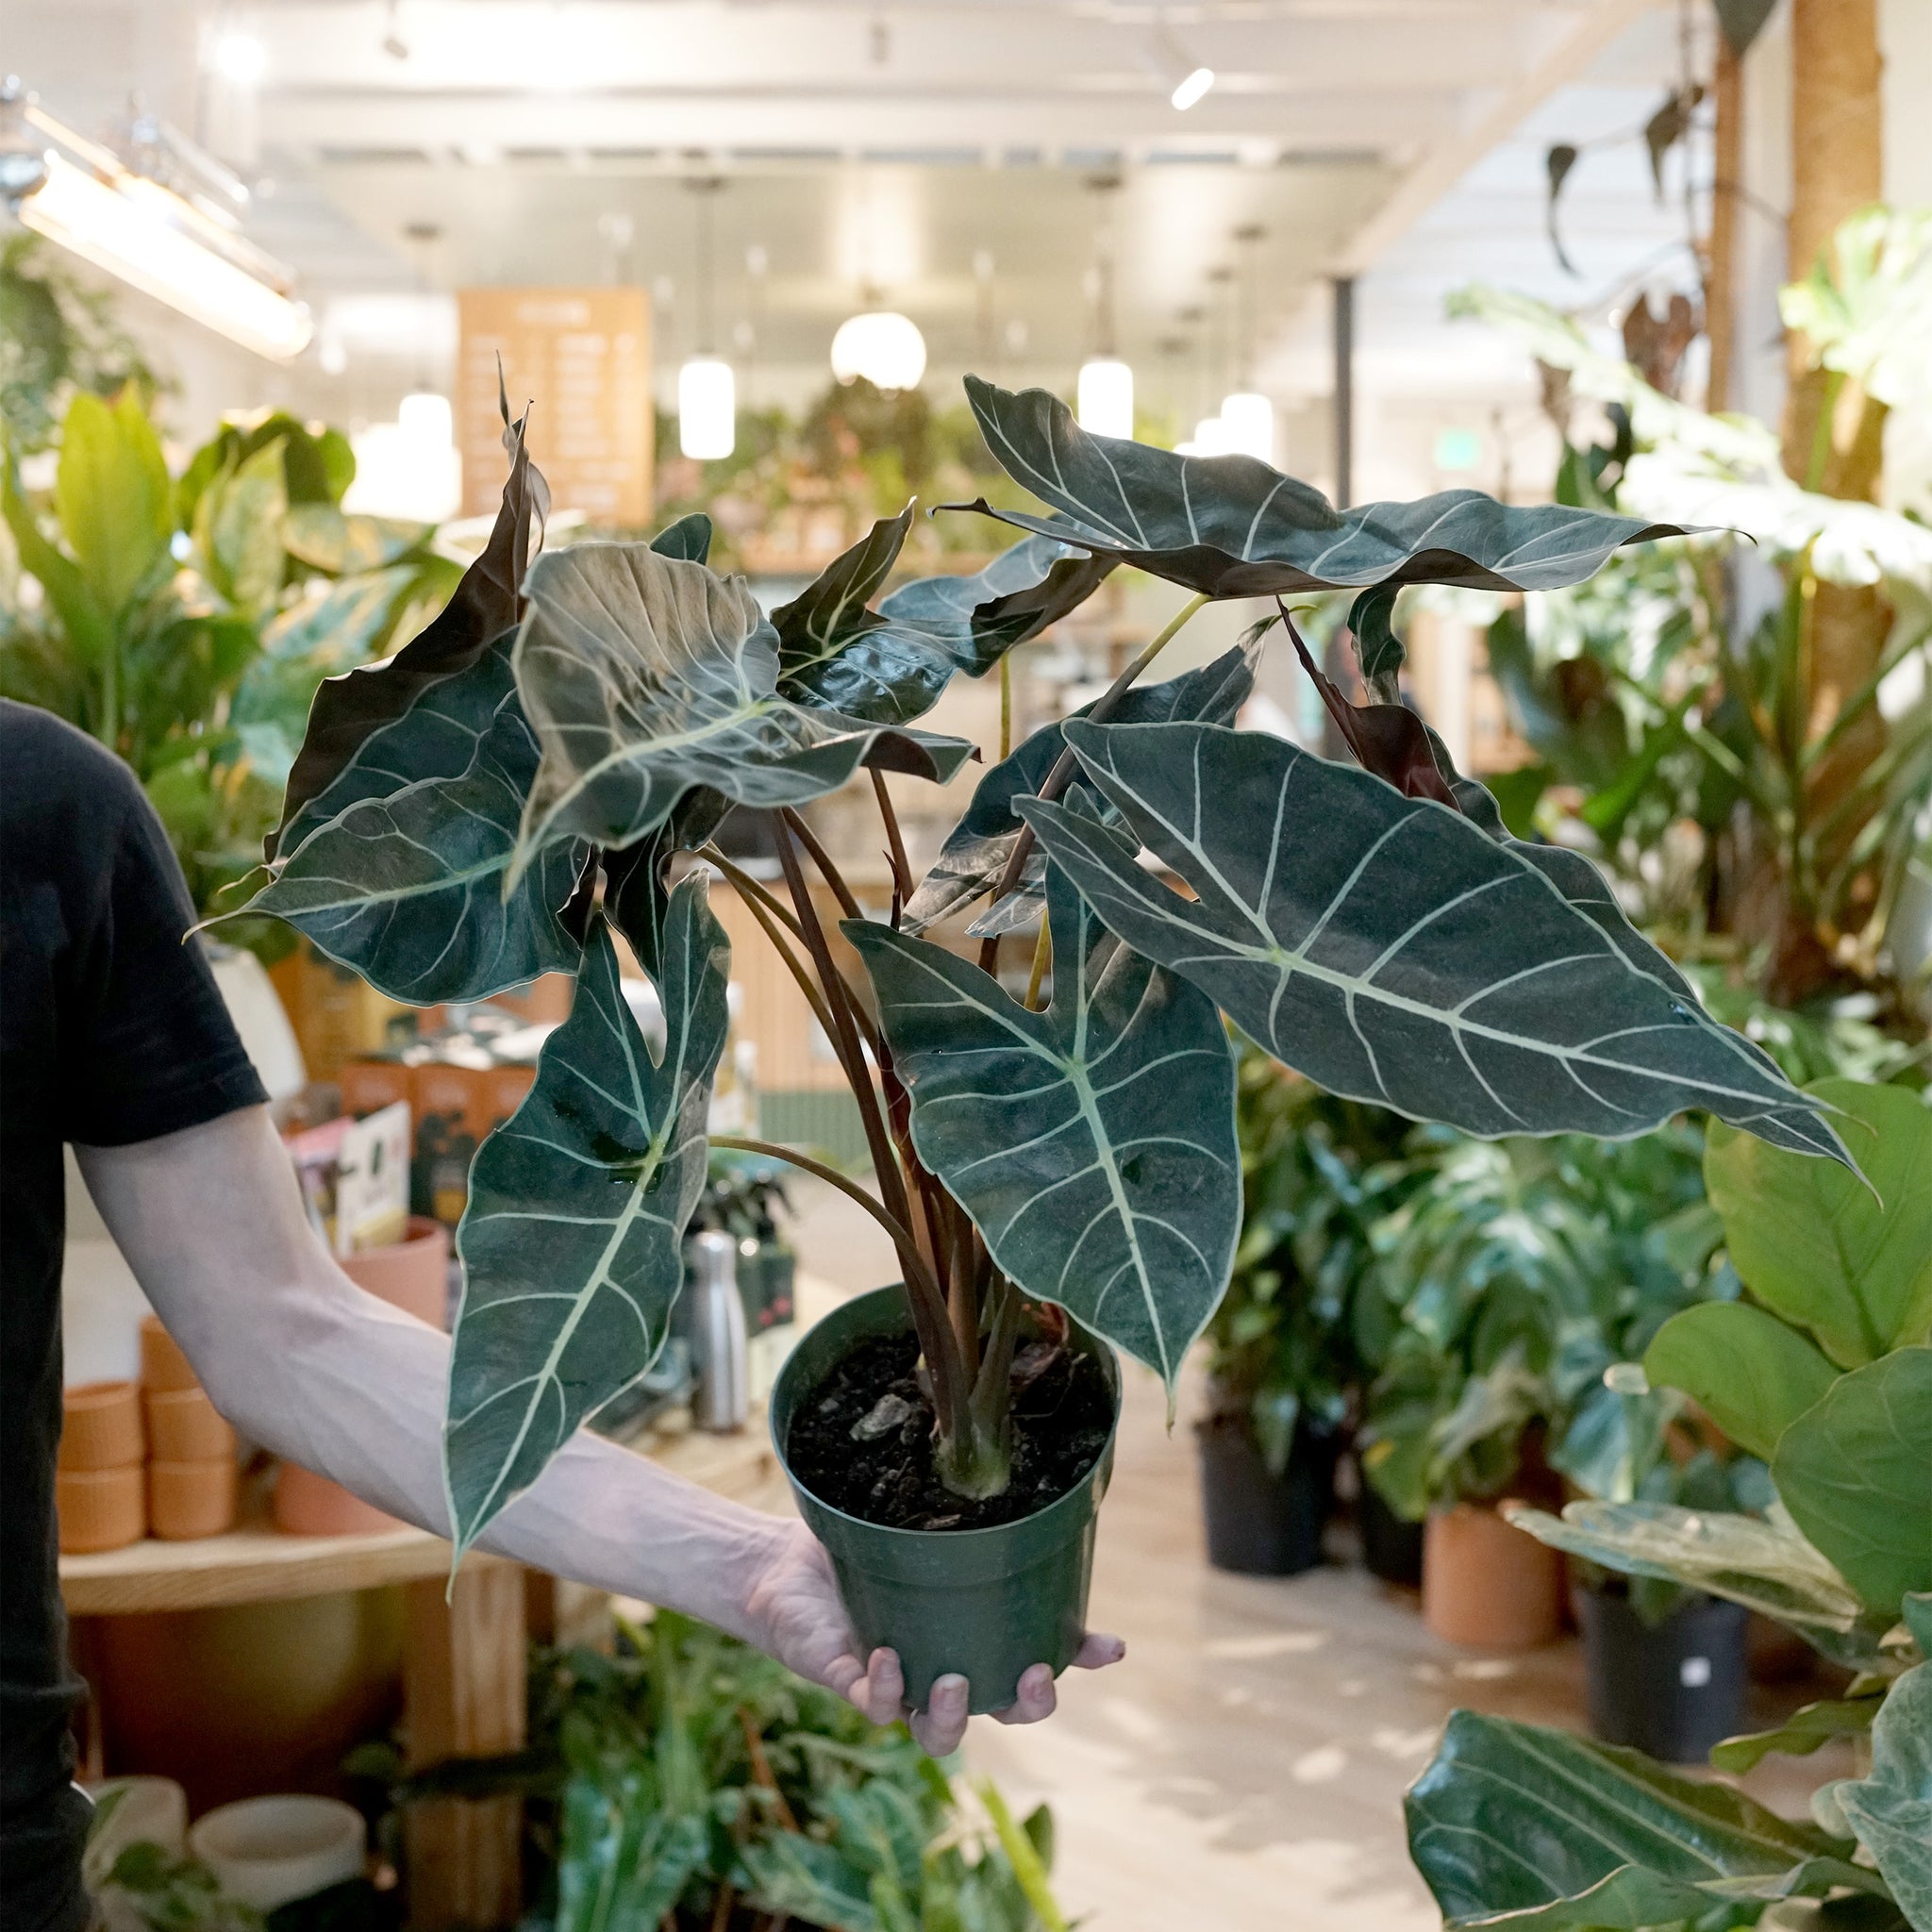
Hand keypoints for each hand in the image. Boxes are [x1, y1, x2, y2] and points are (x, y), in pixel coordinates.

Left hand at [741, 1517, 1124, 1754]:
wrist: (782, 1564)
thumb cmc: (860, 1546)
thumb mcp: (919, 1526)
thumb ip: (963, 1520)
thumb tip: (1016, 1474)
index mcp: (970, 1635)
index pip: (1038, 1654)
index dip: (1077, 1658)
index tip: (1111, 1646)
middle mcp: (942, 1669)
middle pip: (1001, 1713)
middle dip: (1028, 1707)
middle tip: (1032, 1677)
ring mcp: (899, 1684)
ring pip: (938, 1734)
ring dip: (952, 1718)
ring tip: (952, 1683)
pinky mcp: (849, 1684)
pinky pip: (872, 1705)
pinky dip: (883, 1688)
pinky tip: (885, 1656)